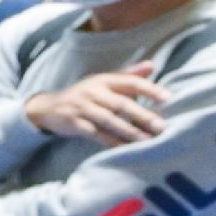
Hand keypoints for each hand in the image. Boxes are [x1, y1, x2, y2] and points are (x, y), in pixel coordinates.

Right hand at [25, 69, 165, 148]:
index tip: (168, 98)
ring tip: (147, 141)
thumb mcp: (103, 82)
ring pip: (109, 121)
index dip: (149, 89)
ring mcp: (82, 108)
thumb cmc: (84, 95)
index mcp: (104, 80)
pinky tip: (125, 149)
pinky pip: (96, 135)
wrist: (47, 107)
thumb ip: (128, 75)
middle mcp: (93, 91)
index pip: (130, 82)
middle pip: (121, 104)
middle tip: (161, 126)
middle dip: (142, 116)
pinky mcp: (74, 124)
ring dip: (130, 132)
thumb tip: (152, 65)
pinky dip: (111, 142)